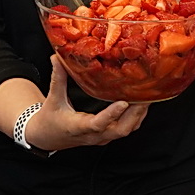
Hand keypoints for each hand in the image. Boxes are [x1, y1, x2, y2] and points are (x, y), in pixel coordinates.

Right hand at [23, 56, 148, 151]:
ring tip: (148, 96)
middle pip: (120, 130)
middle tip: (146, 96)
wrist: (47, 137)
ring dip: (138, 115)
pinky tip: (141, 104)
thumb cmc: (50, 119)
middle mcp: (93, 135)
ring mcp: (101, 138)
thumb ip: (58, 78)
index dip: (111, 114)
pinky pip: (125, 129)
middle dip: (135, 114)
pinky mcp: (106, 136)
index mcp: (78, 127)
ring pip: (126, 130)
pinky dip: (135, 118)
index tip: (123, 102)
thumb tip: (57, 56)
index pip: (97, 124)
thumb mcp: (53, 98)